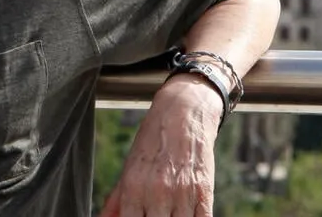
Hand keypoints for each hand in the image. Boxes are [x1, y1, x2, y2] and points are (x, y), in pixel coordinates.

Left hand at [100, 75, 222, 216]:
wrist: (183, 114)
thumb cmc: (152, 142)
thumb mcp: (129, 168)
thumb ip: (117, 200)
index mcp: (133, 186)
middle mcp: (158, 192)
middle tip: (153, 213)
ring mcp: (183, 194)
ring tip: (168, 213)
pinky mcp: (205, 193)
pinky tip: (184, 215)